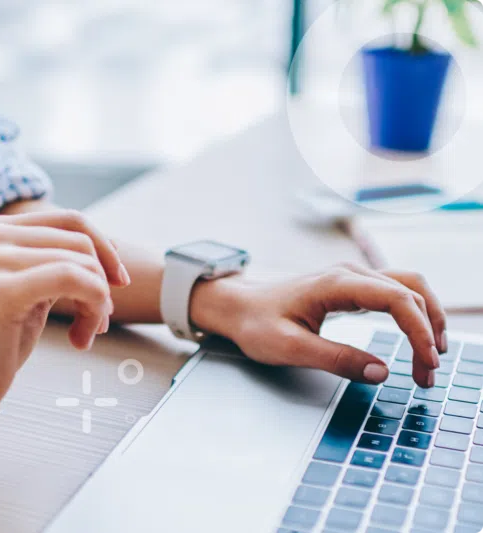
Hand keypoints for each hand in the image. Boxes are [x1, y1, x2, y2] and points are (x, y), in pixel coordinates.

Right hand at [0, 210, 129, 416]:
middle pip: (82, 244)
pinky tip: (80, 339)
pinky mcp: (4, 290)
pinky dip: (92, 308)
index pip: (72, 220)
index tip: (119, 280)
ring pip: (84, 264)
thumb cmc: (0, 337)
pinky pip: (74, 279)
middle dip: (103, 283)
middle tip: (99, 320)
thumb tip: (112, 249)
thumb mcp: (34, 287)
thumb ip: (61, 262)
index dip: (105, 247)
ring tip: (86, 332)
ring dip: (99, 304)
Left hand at [190, 263, 446, 388]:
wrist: (239, 306)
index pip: (396, 299)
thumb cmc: (257, 324)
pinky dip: (411, 314)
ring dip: (425, 319)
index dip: (419, 330)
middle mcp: (349, 273)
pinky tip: (414, 337)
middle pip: (409, 290)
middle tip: (429, 371)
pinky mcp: (349, 287)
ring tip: (429, 357)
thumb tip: (382, 372)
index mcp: (336, 284)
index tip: (426, 364)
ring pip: (406, 288)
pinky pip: (393, 293)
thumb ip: (336, 359)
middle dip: (428, 329)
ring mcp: (351, 277)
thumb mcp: (290, 348)